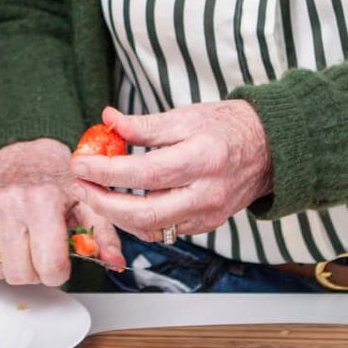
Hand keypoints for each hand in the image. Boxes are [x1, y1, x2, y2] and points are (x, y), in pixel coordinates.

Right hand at [0, 138, 126, 286]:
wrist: (30, 157)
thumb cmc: (58, 183)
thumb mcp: (88, 205)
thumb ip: (103, 235)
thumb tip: (113, 260)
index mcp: (44, 201)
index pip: (49, 268)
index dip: (58, 272)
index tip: (59, 260)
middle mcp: (10, 201)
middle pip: (20, 274)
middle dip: (35, 271)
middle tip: (40, 251)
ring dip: (11, 264)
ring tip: (22, 242)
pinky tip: (3, 239)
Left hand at [67, 103, 272, 241]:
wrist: (268, 148)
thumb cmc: (226, 127)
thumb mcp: (185, 116)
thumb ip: (144, 125)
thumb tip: (108, 120)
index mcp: (202, 158)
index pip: (144, 173)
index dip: (107, 171)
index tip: (80, 163)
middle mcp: (207, 192)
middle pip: (144, 213)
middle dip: (103, 203)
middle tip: (80, 185)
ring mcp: (208, 214)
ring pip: (151, 229)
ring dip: (115, 215)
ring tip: (94, 193)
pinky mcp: (206, 225)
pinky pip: (164, 231)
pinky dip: (137, 221)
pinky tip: (121, 204)